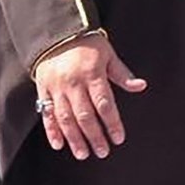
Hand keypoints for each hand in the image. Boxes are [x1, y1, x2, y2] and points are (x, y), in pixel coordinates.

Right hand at [32, 33, 147, 160]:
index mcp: (92, 73)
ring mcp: (56, 86)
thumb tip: (141, 86)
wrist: (56, 31)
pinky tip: (59, 145)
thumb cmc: (87, 43)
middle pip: (85, 115)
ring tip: (83, 154)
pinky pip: (47, 112)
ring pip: (65, 118)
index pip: (104, 104)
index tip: (118, 138)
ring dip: (74, 138)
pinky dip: (51, 130)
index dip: (112, 123)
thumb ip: (122, 73)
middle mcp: (73, 82)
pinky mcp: (43, 88)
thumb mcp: (108, 54)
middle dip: (95, 136)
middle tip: (103, 152)